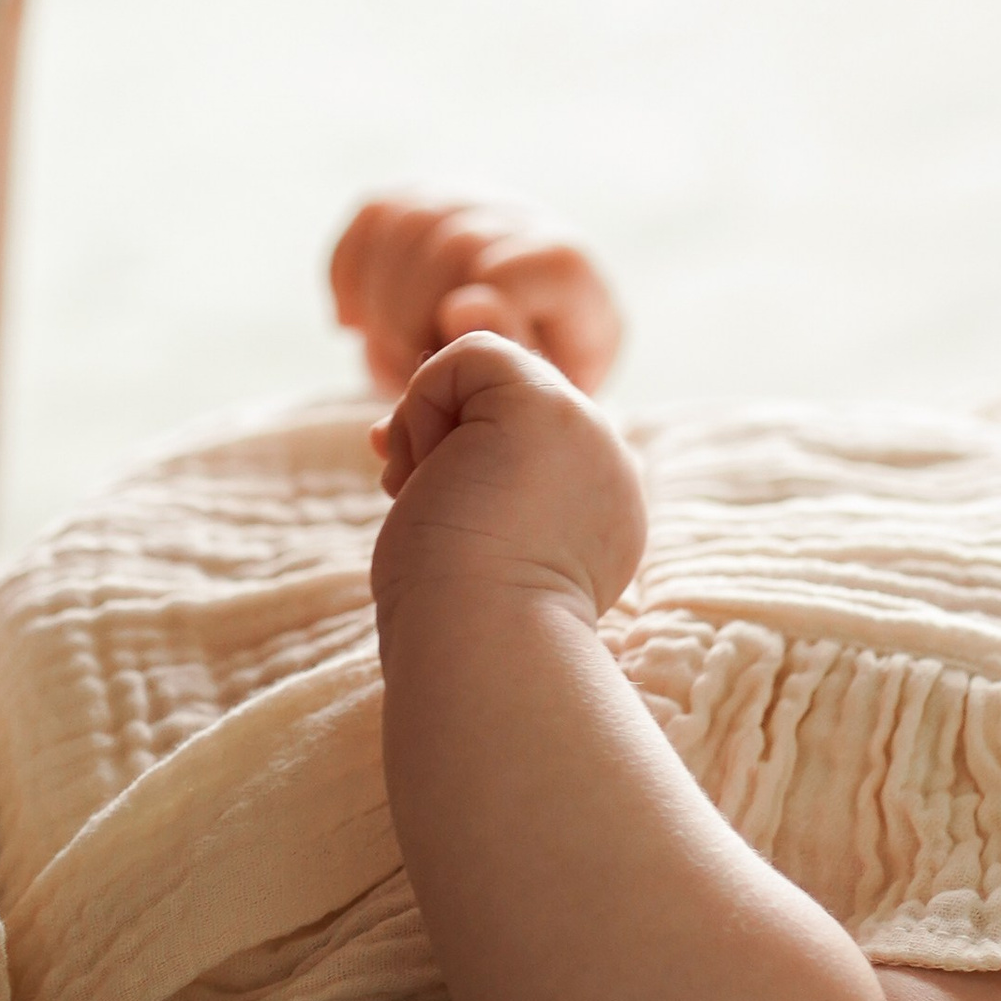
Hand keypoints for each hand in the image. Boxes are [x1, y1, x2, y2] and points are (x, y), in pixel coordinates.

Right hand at [331, 189, 622, 395]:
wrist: (500, 362)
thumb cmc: (521, 385)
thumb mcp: (528, 389)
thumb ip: (505, 351)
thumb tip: (462, 305)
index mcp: (567, 267)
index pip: (509, 272)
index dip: (468, 325)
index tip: (450, 370)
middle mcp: (525, 220)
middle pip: (452, 245)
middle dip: (413, 321)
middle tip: (409, 373)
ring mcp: (473, 201)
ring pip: (407, 223)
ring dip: (380, 302)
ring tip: (389, 352)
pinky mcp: (423, 199)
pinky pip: (374, 217)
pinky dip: (351, 275)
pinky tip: (354, 324)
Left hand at [370, 335, 647, 628]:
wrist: (481, 647)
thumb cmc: (461, 624)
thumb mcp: (481, 550)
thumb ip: (474, 491)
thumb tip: (392, 431)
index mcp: (604, 510)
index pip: (523, 444)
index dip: (461, 461)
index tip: (429, 504)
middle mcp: (608, 463)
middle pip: (505, 406)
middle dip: (443, 442)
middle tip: (417, 501)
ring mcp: (586, 428)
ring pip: (487, 378)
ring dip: (430, 431)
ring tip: (426, 495)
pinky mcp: (545, 402)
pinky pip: (468, 353)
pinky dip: (422, 403)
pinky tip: (425, 470)